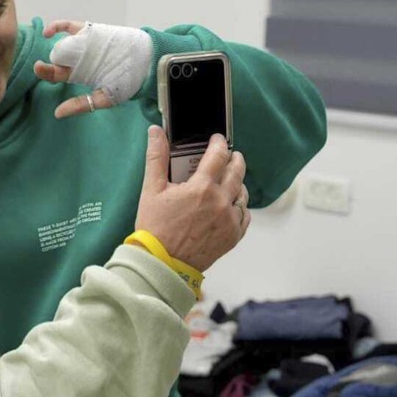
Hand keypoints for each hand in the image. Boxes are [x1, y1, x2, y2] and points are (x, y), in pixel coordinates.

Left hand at [34, 19, 152, 118]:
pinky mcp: (90, 31)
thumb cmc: (128, 82)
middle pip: (57, 59)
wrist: (147, 61)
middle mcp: (79, 59)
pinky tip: (48, 32)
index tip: (39, 69)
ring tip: (52, 50)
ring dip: (54, 46)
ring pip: (62, 43)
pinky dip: (57, 27)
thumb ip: (82, 105)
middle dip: (47, 63)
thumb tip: (57, 114)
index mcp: (80, 74)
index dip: (46, 72)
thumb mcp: (105, 98)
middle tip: (40, 66)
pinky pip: (70, 27)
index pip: (57, 74)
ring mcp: (83, 44)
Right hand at [134, 126, 249, 271]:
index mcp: (201, 187)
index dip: (219, 143)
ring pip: (242, 193)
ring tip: (229, 180)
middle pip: (237, 171)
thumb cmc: (155, 228)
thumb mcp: (151, 190)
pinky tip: (230, 205)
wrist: (162, 263)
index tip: (217, 140)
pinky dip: (240, 207)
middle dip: (234, 159)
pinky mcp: (233, 236)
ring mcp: (229, 220)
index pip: (218, 155)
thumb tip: (156, 132)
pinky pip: (245, 215)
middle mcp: (220, 202)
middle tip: (229, 155)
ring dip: (237, 182)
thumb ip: (156, 157)